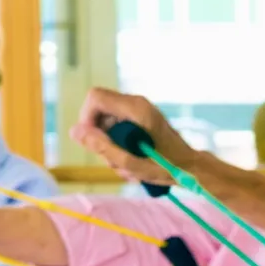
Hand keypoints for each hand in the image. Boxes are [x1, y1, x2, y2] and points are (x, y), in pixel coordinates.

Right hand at [67, 87, 193, 183]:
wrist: (190, 167)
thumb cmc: (166, 167)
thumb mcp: (131, 163)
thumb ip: (101, 147)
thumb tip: (74, 131)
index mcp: (136, 109)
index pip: (95, 98)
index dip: (86, 119)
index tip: (95, 142)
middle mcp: (137, 103)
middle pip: (98, 110)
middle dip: (99, 137)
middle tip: (115, 159)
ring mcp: (139, 110)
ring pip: (106, 121)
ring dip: (109, 145)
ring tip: (126, 164)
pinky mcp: (139, 119)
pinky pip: (116, 127)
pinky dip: (117, 145)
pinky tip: (130, 160)